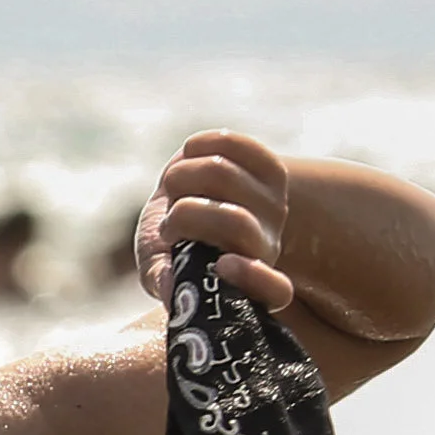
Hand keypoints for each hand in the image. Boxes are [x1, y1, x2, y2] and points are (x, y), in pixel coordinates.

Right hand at [132, 131, 303, 319]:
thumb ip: (162, 278)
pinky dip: (195, 146)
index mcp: (245, 283)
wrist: (186, 200)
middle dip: (184, 213)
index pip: (275, 291)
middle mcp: (268, 246)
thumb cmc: (172, 240)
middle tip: (169, 224)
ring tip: (175, 190)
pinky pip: (229, 143)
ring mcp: (275, 205)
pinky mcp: (272, 168)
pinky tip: (189, 157)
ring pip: (221, 173)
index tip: (221, 265)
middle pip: (234, 220)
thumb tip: (173, 291)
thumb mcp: (159, 263)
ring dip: (178, 178)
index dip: (253, 278)